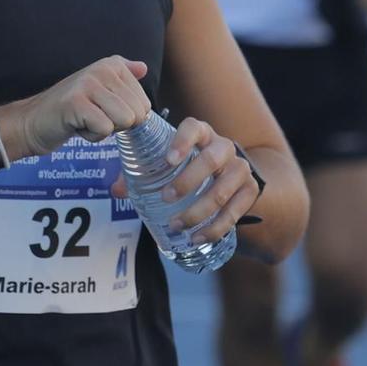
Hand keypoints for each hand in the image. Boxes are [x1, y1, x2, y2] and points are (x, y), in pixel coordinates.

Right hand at [11, 56, 150, 157]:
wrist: (34, 121)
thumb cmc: (71, 110)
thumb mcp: (100, 90)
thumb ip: (123, 77)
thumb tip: (143, 67)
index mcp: (111, 65)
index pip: (145, 104)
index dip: (125, 116)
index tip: (102, 110)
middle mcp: (101, 69)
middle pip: (137, 114)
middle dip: (117, 124)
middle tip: (93, 117)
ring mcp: (87, 84)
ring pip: (125, 120)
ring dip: (105, 130)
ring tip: (85, 120)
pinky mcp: (76, 102)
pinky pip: (105, 129)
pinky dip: (91, 136)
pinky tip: (76, 126)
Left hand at [111, 119, 261, 244]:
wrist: (230, 174)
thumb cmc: (189, 165)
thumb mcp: (169, 163)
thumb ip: (141, 173)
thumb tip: (116, 190)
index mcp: (201, 133)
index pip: (193, 128)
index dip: (182, 141)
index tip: (168, 160)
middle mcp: (224, 147)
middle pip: (211, 160)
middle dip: (188, 181)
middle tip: (166, 198)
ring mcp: (240, 169)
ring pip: (222, 190)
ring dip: (198, 211)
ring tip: (177, 225)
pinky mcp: (250, 191)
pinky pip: (234, 212)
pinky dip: (214, 228)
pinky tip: (197, 238)